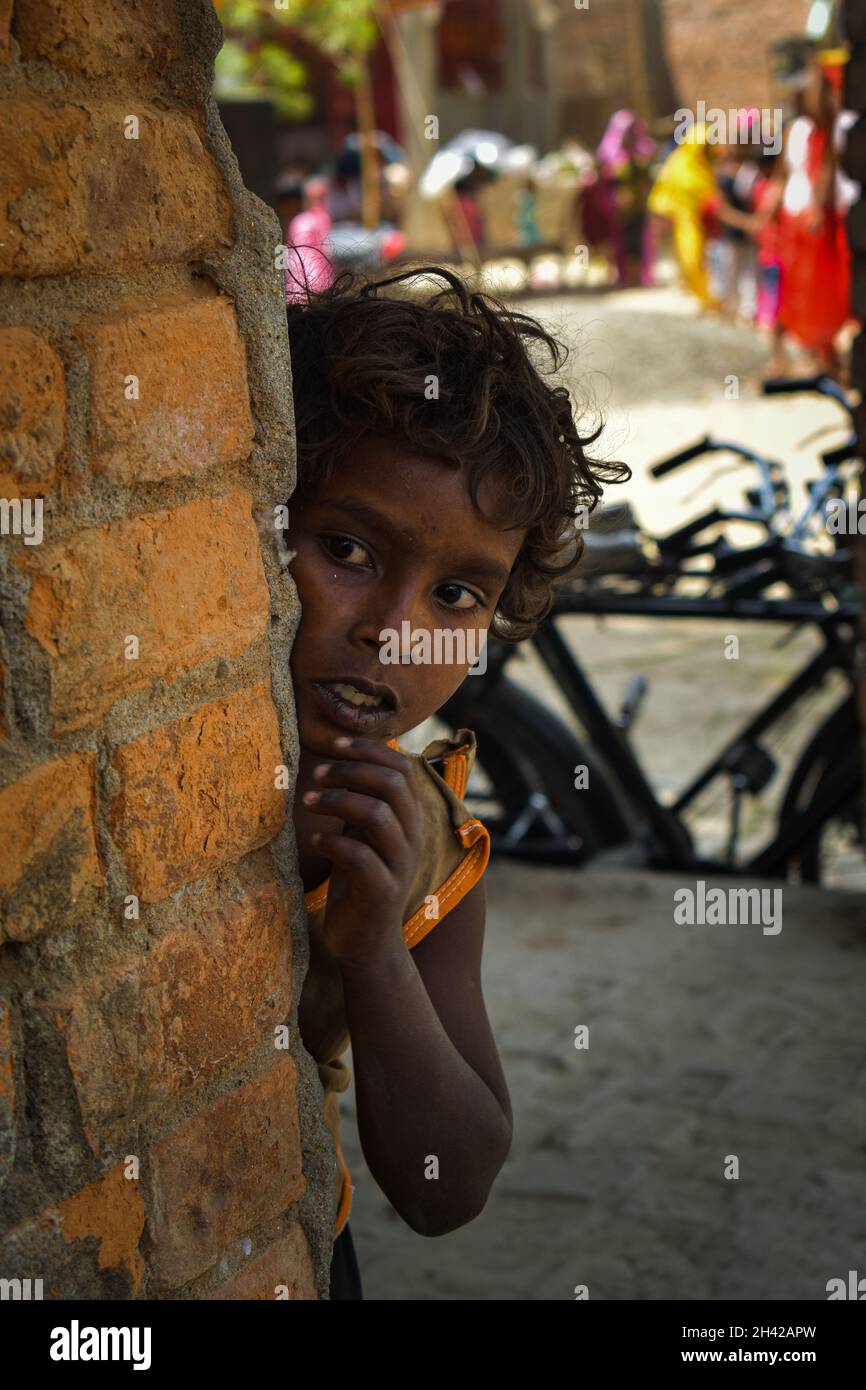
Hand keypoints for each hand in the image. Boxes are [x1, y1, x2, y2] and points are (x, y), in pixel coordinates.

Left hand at [302, 736, 421, 969]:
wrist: (367, 943)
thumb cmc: (359, 880)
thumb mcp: (363, 833)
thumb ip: (363, 800)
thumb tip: (344, 756)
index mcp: (409, 818)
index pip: (401, 767)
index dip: (367, 749)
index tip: (333, 745)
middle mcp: (411, 836)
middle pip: (392, 784)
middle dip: (349, 770)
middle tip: (314, 774)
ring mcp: (400, 864)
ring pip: (378, 815)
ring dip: (337, 801)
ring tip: (307, 802)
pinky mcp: (383, 892)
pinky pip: (361, 857)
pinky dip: (333, 842)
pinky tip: (314, 840)